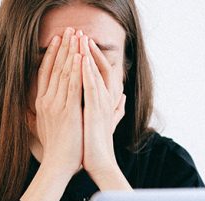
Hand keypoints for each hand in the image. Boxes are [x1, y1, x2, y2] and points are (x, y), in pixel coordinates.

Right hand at [34, 28, 83, 177]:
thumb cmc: (56, 150)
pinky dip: (76, 70)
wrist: (57, 165)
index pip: (46, 72)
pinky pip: (73, 86)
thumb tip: (36, 109)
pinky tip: (81, 56)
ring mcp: (56, 105)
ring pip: (63, 73)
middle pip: (54, 67)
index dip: (52, 54)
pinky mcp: (68, 111)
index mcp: (42, 103)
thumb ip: (43, 115)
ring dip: (71, 52)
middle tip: (70, 29)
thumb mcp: (45, 128)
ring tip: (77, 35)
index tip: (58, 40)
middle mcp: (46, 101)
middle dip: (63, 47)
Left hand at [80, 35, 126, 179]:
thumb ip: (116, 109)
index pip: (100, 72)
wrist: (100, 164)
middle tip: (80, 33)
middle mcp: (106, 99)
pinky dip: (86, 72)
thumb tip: (124, 99)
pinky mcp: (95, 111)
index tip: (82, 44)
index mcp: (106, 100)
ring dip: (88, 55)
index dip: (92, 57)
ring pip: (95, 73)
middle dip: (89, 50)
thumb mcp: (106, 123)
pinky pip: (90, 86)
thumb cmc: (98, 146)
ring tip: (80, 38)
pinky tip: (80, 60)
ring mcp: (102, 104)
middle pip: (99, 67)